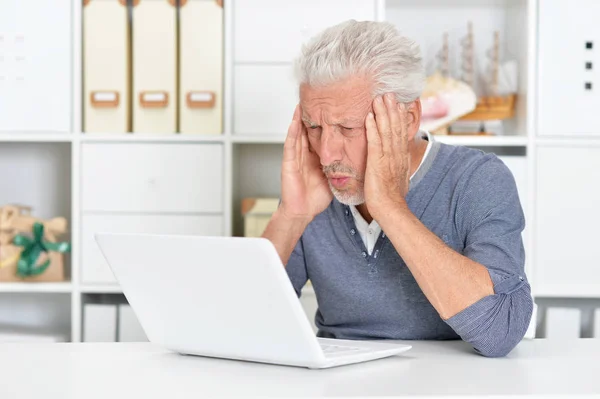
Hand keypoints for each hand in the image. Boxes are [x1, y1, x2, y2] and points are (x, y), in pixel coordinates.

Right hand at [280, 105, 332, 221]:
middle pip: (308, 129)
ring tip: (303, 101)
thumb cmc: (315, 197)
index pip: (321, 134)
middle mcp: (304, 153)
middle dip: (311, 114)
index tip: (333, 106)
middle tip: (316, 96)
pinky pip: (291, 144)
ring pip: (298, 132)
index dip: (325, 121)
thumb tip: (361, 159)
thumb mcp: (333, 176)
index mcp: (315, 155)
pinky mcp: (288, 162)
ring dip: (300, 117)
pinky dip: (293, 132)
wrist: (302, 211)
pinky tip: (295, 121)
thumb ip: (342, 165)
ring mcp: (295, 156)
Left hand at [364, 93, 410, 219]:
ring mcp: (388, 158)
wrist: (390, 209)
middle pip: (395, 128)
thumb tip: (399, 165)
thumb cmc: (392, 199)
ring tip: (379, 98)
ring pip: (386, 131)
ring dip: (383, 113)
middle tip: (389, 93)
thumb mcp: (398, 179)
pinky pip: (375, 142)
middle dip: (392, 110)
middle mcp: (396, 155)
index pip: (401, 134)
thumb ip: (398, 168)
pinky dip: (372, 128)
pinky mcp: (377, 163)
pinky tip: (369, 117)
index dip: (400, 118)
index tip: (398, 104)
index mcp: (401, 158)